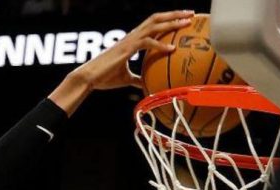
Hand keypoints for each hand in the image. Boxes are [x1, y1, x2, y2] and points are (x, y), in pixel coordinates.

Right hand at [48, 10, 193, 114]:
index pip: (152, 24)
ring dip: (171, 22)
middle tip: (191, 14)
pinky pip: (147, 43)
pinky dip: (160, 44)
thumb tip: (146, 85)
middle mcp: (131, 36)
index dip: (167, 20)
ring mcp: (129, 40)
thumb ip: (137, 79)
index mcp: (131, 40)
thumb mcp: (125, 78)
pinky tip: (171, 48)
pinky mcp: (126, 49)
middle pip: (156, 18)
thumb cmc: (104, 78)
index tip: (182, 20)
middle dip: (174, 14)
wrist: (89, 78)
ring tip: (187, 23)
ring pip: (153, 25)